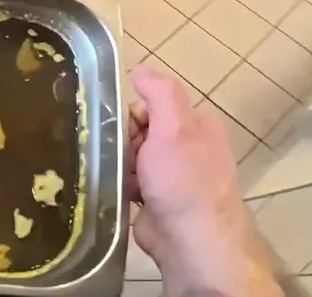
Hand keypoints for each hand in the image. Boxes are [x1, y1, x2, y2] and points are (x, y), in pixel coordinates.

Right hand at [128, 67, 281, 295]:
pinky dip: (120, 184)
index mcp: (196, 125)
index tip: (128, 132)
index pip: (153, 104)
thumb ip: (160, 93)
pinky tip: (115, 191)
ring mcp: (170, 176)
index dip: (134, 115)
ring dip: (120, 165)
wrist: (190, 242)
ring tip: (117, 177)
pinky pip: (128, 181)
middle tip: (124, 159)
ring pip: (131, 156)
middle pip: (139, 129)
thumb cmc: (184, 181)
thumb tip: (139, 69)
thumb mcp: (175, 127)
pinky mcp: (154, 200)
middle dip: (125, 142)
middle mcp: (186, 148)